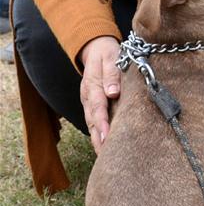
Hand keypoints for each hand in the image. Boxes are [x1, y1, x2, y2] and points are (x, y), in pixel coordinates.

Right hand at [79, 35, 121, 152]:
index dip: (103, 123)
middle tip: (105, 155)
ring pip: (91, 124)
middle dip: (99, 138)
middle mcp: (88, 96)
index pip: (98, 107)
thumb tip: (113, 92)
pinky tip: (104, 147)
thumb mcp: (111, 57)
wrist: (95, 48)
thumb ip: (112, 74)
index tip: (108, 136)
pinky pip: (93, 122)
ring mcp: (88, 102)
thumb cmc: (107, 53)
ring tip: (104, 156)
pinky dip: (98, 134)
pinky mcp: (91, 105)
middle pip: (92, 120)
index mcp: (93, 85)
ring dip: (97, 140)